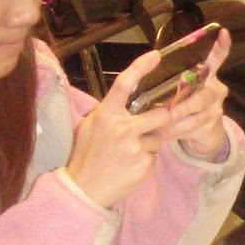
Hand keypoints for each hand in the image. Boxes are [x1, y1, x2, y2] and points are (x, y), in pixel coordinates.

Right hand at [65, 52, 172, 208]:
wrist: (84, 189)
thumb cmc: (87, 155)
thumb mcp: (91, 127)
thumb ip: (110, 112)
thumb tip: (129, 98)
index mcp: (106, 114)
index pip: (125, 83)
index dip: (141, 67)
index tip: (156, 55)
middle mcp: (122, 128)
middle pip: (160, 114)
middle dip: (160, 120)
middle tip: (146, 129)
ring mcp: (135, 146)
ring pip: (158, 136)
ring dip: (150, 143)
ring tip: (129, 153)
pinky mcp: (145, 163)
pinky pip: (155, 154)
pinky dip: (147, 158)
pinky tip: (131, 165)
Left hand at [149, 27, 231, 159]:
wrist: (200, 133)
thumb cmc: (181, 104)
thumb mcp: (176, 89)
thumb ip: (168, 81)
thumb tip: (142, 72)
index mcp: (206, 75)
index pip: (217, 58)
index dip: (221, 46)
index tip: (223, 33)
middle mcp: (215, 90)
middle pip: (205, 96)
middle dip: (187, 105)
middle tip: (170, 113)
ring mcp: (216, 110)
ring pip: (198, 116)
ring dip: (177, 123)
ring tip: (159, 129)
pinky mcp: (211, 127)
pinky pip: (193, 130)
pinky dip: (175, 133)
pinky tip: (162, 135)